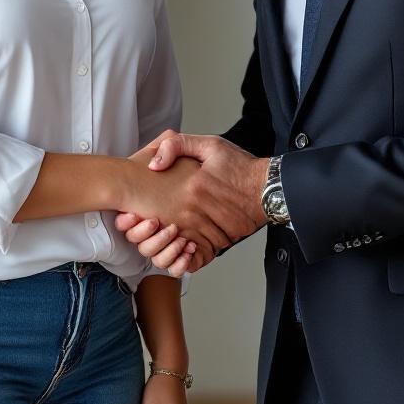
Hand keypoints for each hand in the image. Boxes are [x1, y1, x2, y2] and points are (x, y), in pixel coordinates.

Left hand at [119, 134, 268, 272]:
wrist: (270, 187)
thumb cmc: (240, 166)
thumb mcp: (210, 144)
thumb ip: (177, 145)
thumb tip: (153, 164)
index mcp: (191, 189)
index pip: (154, 211)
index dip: (138, 217)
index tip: (133, 214)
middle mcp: (197, 213)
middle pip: (159, 235)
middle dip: (146, 234)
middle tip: (143, 226)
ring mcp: (208, 230)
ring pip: (175, 250)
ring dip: (164, 247)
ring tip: (160, 235)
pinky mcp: (219, 242)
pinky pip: (196, 260)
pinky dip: (185, 259)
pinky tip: (181, 248)